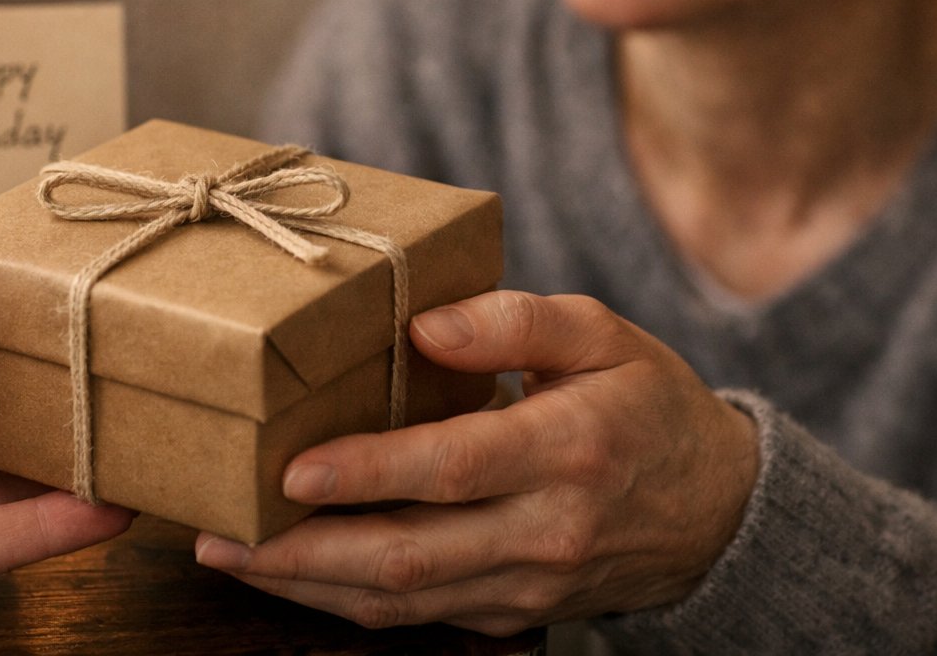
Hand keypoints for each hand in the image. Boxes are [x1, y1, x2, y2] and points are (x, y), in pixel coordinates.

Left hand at [194, 290, 757, 635]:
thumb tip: (426, 324)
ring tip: (232, 556)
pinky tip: (298, 574)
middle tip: (221, 532)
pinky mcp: (515, 613)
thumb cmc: (647, 402)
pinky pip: (420, 616)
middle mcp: (546, 530)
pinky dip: (350, 600)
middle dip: (303, 551)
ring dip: (310, 585)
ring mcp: (529, 584)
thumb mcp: (603, 333)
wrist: (716, 509)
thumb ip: (517, 320)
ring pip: (404, 600)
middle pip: (410, 555)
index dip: (369, 472)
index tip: (292, 468)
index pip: (453, 467)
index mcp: (570, 447)